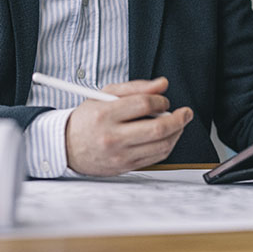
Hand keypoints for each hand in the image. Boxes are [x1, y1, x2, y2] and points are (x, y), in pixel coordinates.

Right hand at [66, 76, 192, 175]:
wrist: (67, 146)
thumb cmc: (87, 119)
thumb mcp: (105, 95)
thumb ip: (135, 87)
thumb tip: (162, 84)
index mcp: (105, 114)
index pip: (144, 104)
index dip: (160, 100)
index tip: (163, 99)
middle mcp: (112, 136)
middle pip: (157, 128)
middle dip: (179, 119)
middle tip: (185, 113)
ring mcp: (120, 155)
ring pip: (161, 145)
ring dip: (176, 133)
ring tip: (177, 124)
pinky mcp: (125, 167)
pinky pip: (155, 158)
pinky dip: (166, 145)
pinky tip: (167, 137)